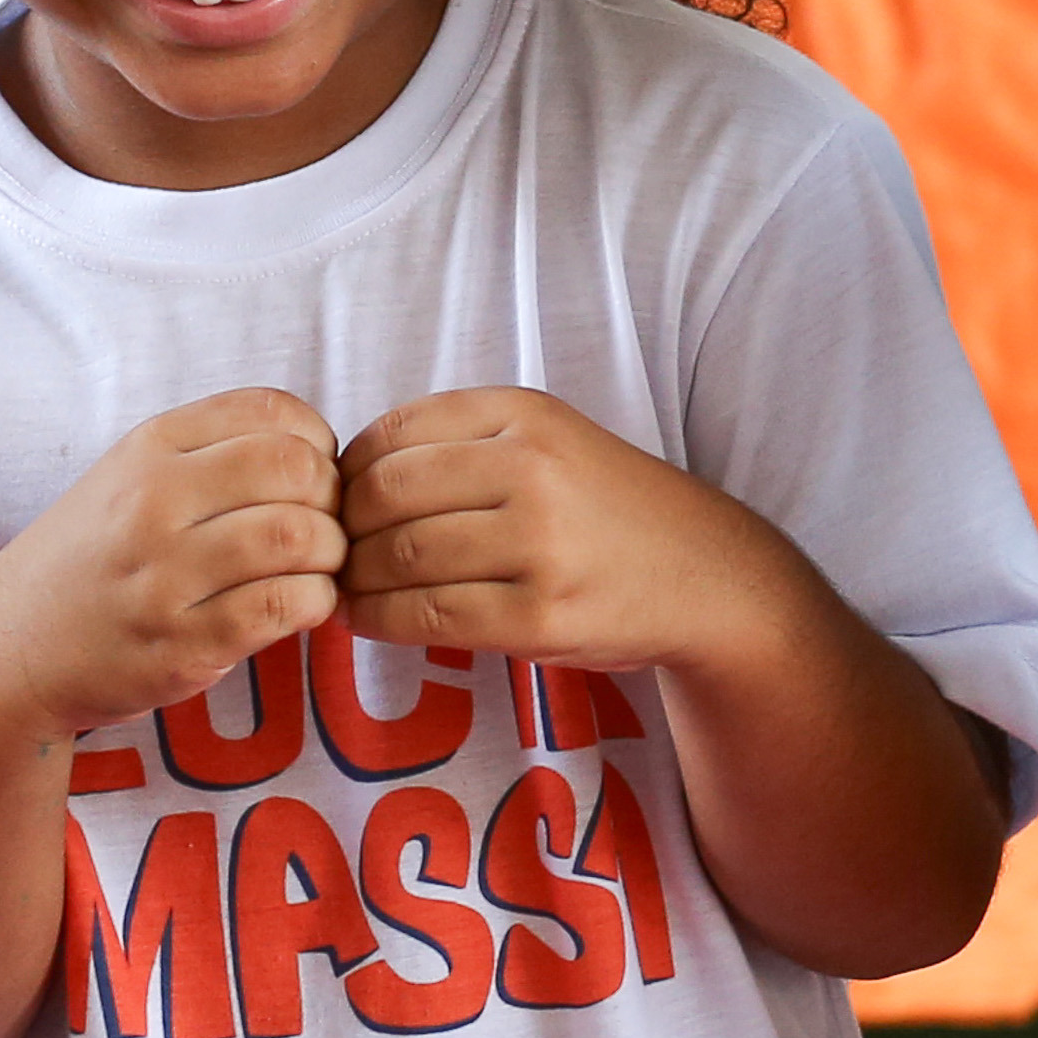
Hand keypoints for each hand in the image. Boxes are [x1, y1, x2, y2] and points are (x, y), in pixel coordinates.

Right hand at [0, 389, 342, 739]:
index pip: (274, 411)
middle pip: (297, 469)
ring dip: (330, 554)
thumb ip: (214, 450)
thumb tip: (321, 452)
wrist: (12, 648)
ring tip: (315, 568)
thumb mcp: (131, 475)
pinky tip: (302, 605)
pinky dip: (316, 602)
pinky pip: (285, 605)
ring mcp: (165, 576)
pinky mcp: (184, 644)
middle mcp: (153, 502)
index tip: (309, 476)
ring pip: (299, 537)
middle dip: (333, 499)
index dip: (317, 442)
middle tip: (323, 526)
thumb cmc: (94, 558)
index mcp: (149, 446)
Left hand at [338, 387, 799, 670]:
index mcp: (524, 415)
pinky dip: (381, 622)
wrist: (705, 576)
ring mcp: (539, 544)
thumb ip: (459, 445)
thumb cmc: (607, 510)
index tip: (340, 505)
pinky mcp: (540, 615)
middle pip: (382, 495)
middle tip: (332, 555)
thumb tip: (340, 478)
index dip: (345, 474)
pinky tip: (375, 622)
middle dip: (341, 531)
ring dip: (354, 581)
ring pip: (397, 557)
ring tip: (349, 591)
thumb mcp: (547, 442)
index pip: (390, 434)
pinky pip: (428, 615)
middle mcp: (531, 470)